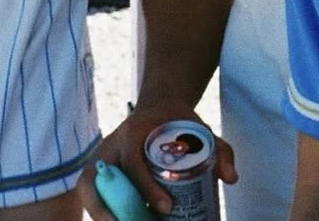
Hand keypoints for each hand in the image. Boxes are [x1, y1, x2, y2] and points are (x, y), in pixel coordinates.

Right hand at [79, 105, 235, 218]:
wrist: (156, 108)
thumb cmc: (176, 121)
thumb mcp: (199, 128)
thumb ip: (218, 149)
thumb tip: (231, 178)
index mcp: (133, 131)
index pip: (134, 162)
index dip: (147, 188)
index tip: (166, 208)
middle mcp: (111, 145)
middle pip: (98, 178)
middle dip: (107, 209)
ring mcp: (102, 159)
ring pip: (87, 186)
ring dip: (98, 212)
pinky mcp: (99, 172)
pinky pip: (91, 193)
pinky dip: (98, 210)